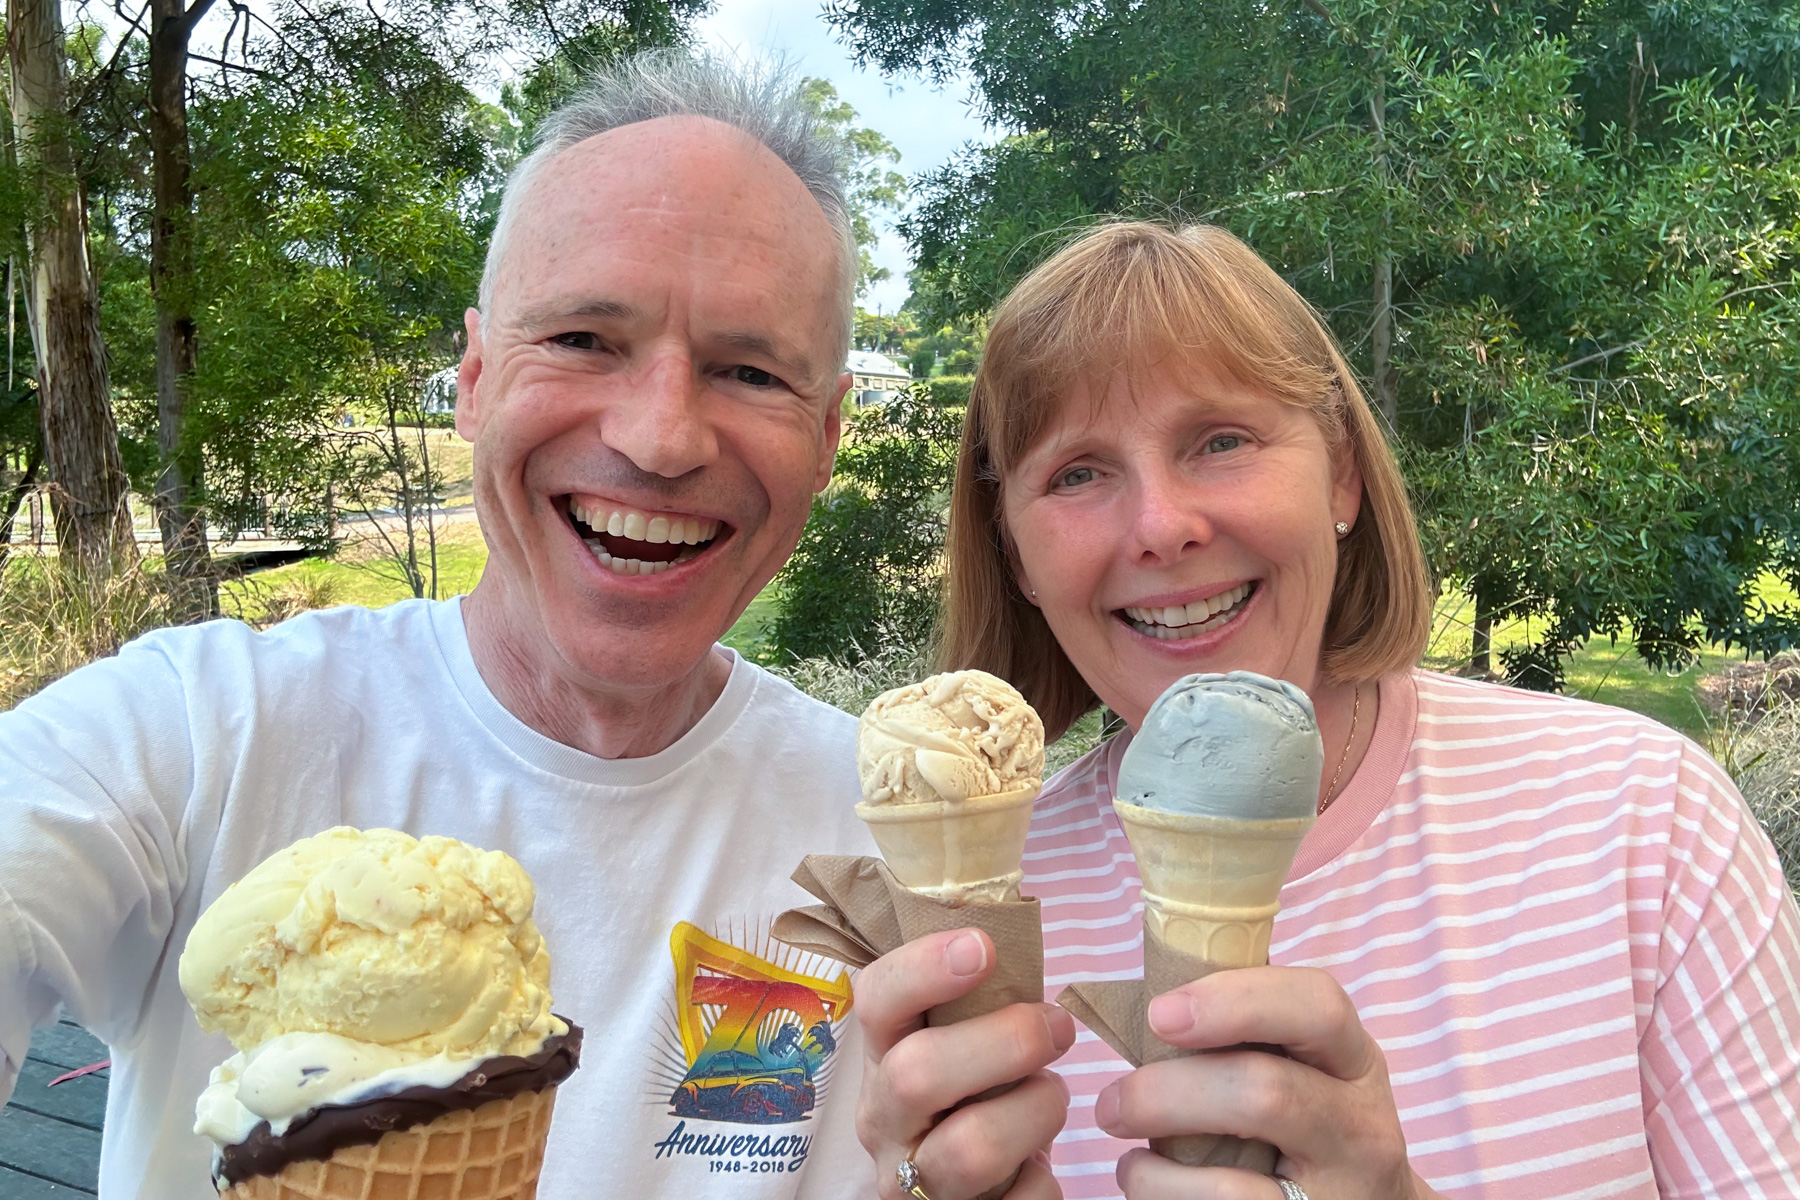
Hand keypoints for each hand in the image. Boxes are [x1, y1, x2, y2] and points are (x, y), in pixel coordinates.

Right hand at [856, 927, 1074, 1198]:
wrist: (959, 1194)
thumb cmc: (973, 1101)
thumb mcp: (960, 1049)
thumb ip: (977, 1007)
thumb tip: (1020, 937)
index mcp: (883, 1058)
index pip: (875, 1001)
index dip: (922, 968)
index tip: (983, 947)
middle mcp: (883, 1120)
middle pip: (917, 1075)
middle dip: (1004, 1043)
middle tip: (1058, 1029)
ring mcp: (910, 1184)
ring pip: (969, 1150)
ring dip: (1035, 1112)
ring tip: (1051, 1097)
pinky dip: (1043, 1180)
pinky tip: (1040, 1166)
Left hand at [1095, 967, 1446, 1199]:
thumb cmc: (1304, 1123)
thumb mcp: (1304, 1068)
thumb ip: (1248, 1029)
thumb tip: (1153, 986)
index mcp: (1354, 1061)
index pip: (1318, 1006)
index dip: (1234, 1001)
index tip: (1161, 1013)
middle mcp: (1361, 1128)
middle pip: (1265, 1092)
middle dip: (1168, 1092)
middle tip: (1111, 1102)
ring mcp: (1341, 1194)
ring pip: (1232, 1184)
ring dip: (1155, 1168)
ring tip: (1129, 1157)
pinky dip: (1163, 1197)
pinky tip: (1150, 1182)